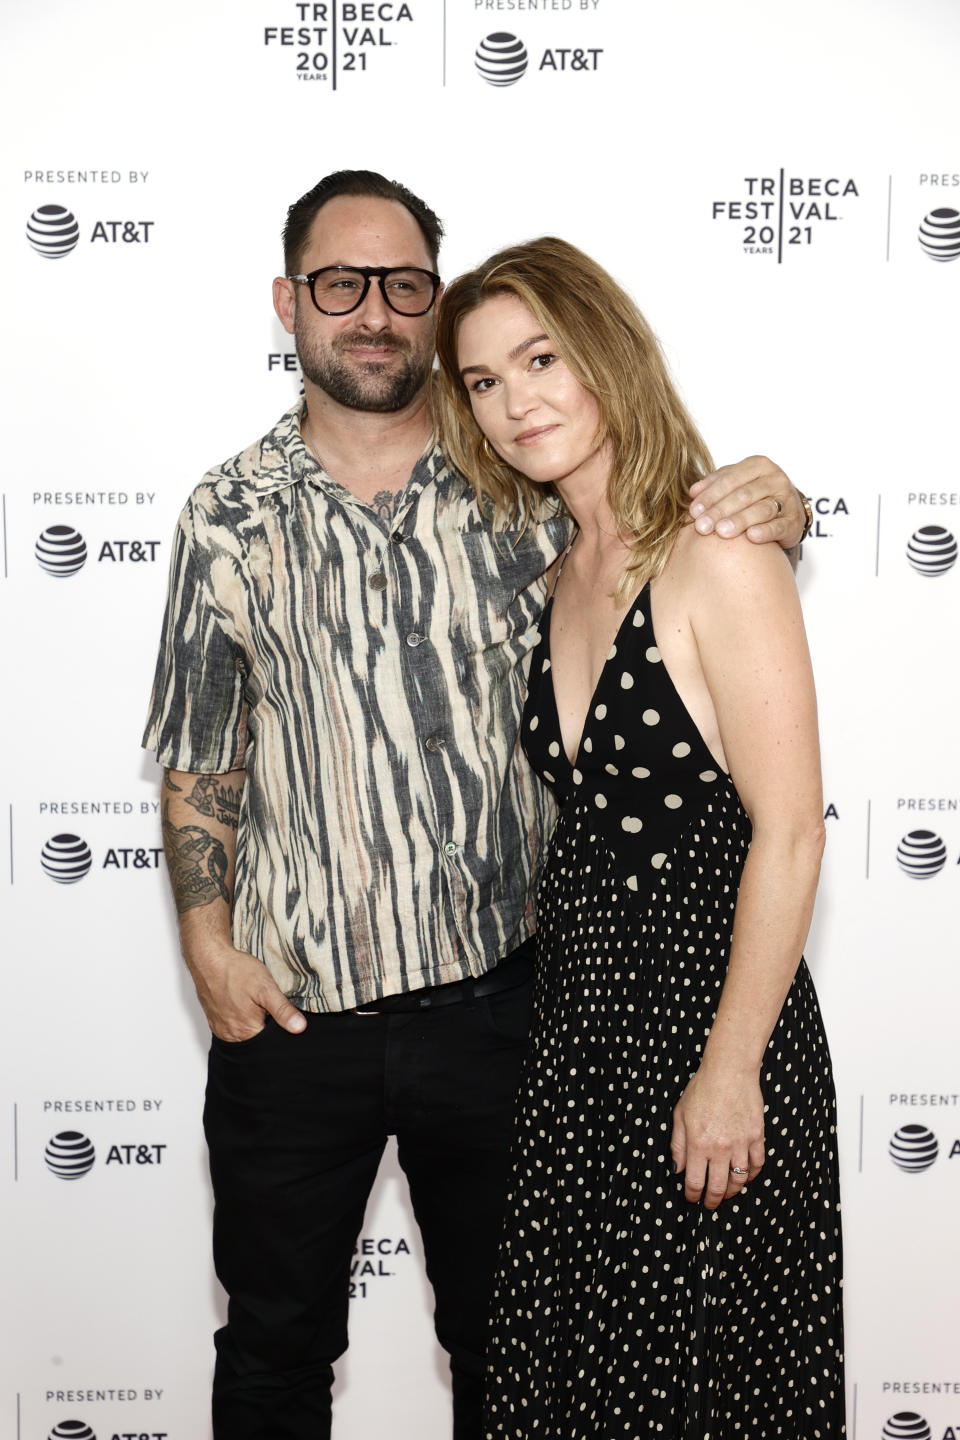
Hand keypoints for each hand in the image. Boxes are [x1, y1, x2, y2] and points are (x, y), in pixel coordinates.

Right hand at [188, 943, 306, 1041]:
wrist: (209, 959)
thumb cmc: (236, 971)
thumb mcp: (266, 987)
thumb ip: (282, 1010)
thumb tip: (299, 1028)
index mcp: (247, 1031)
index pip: (271, 1043)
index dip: (281, 1031)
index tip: (284, 1017)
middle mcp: (232, 1035)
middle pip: (258, 1040)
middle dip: (267, 1028)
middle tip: (268, 1007)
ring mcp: (222, 1029)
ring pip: (245, 1035)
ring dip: (254, 1025)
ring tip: (256, 1006)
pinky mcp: (215, 1022)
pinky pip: (233, 1029)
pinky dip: (241, 1021)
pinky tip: (245, 1007)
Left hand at [670, 1063, 764, 1209]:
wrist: (729, 1071)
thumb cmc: (701, 1089)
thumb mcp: (679, 1115)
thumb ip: (677, 1145)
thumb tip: (677, 1169)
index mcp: (698, 1143)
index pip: (695, 1181)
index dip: (693, 1195)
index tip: (692, 1199)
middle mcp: (720, 1148)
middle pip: (718, 1187)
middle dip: (712, 1200)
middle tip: (709, 1204)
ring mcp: (741, 1143)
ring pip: (739, 1179)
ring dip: (732, 1191)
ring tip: (727, 1194)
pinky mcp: (757, 1136)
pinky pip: (757, 1164)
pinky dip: (751, 1176)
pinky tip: (745, 1177)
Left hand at [689, 456, 804, 548]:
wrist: (787, 509)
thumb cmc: (755, 495)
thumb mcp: (735, 483)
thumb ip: (714, 484)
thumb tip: (693, 492)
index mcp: (758, 465)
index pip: (730, 479)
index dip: (710, 495)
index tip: (694, 511)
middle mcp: (775, 479)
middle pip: (744, 495)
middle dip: (720, 511)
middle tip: (702, 526)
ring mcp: (787, 500)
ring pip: (761, 510)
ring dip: (739, 521)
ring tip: (721, 532)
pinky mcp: (794, 521)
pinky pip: (779, 526)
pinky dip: (765, 531)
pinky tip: (751, 537)